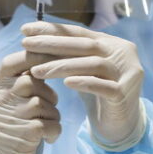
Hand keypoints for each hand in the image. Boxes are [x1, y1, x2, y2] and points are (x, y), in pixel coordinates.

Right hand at [0, 51, 60, 153]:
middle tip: (49, 103)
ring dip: (52, 114)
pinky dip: (55, 131)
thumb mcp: (7, 105)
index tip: (51, 57)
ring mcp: (9, 119)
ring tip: (47, 124)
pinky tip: (49, 139)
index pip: (11, 63)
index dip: (32, 55)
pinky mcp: (24, 136)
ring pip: (43, 103)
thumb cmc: (11, 132)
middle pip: (31, 82)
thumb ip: (19, 84)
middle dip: (47, 92)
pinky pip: (51, 123)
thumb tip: (45, 59)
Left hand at [21, 22, 144, 150]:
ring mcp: (127, 73)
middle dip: (52, 44)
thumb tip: (34, 37)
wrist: (120, 124)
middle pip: (85, 45)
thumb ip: (68, 54)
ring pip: (93, 64)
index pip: (78, 32)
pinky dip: (84, 83)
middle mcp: (122, 53)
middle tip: (26, 45)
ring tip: (36, 71)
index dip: (52, 30)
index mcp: (111, 43)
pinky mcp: (125, 94)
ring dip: (62, 66)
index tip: (25, 29)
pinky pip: (104, 86)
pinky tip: (66, 84)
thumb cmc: (97, 93)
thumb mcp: (82, 70)